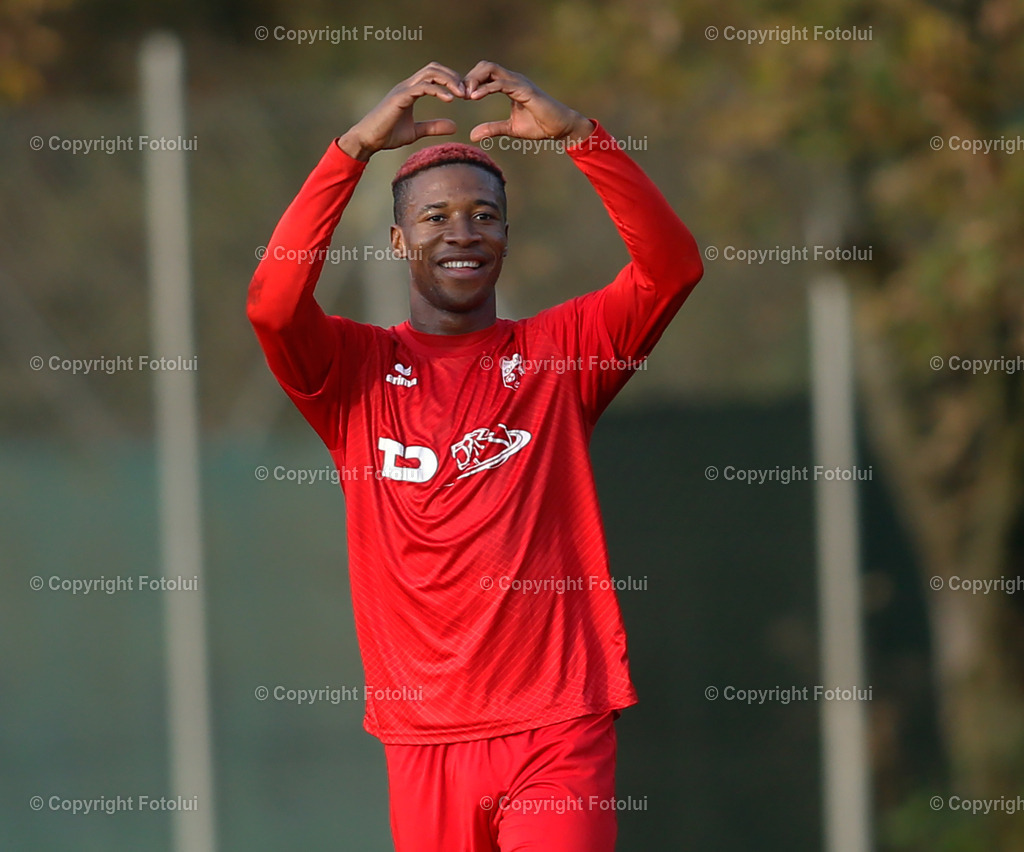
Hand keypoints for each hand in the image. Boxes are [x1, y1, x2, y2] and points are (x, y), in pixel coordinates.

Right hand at [337, 62, 464, 160]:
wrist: (368, 140)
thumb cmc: (387, 135)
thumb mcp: (416, 131)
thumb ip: (433, 126)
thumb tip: (455, 126)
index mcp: (411, 90)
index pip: (434, 74)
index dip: (451, 80)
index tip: (465, 95)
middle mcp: (407, 85)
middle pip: (434, 68)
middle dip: (453, 77)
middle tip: (467, 92)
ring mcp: (403, 89)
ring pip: (430, 73)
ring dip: (449, 81)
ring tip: (462, 94)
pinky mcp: (400, 97)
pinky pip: (423, 87)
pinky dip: (438, 90)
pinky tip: (450, 99)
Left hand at [462, 61, 594, 142]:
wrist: (561, 127)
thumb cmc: (540, 126)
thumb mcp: (510, 129)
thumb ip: (492, 129)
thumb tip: (472, 135)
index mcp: (509, 85)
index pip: (485, 74)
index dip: (471, 82)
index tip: (460, 96)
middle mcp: (513, 79)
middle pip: (485, 66)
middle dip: (469, 77)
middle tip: (459, 94)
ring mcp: (519, 82)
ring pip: (491, 69)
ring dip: (474, 80)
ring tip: (464, 95)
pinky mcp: (525, 90)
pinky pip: (501, 83)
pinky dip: (486, 88)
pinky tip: (474, 97)